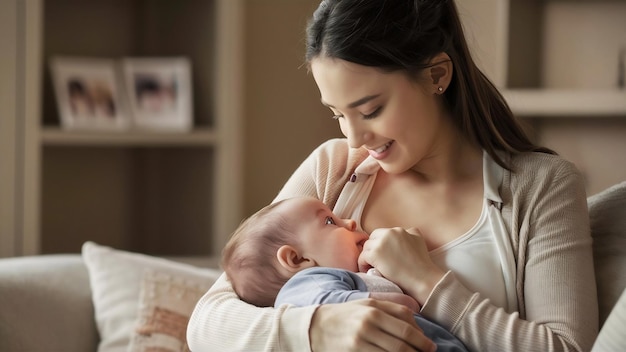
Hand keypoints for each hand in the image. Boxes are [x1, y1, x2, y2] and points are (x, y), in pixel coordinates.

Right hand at [310, 299, 435, 351]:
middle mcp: (368, 324)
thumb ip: (391, 309)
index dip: (422, 339)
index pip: (406, 325)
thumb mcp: (366, 305)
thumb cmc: (345, 315)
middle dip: (419, 351)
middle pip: (402, 342)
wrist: (314, 326)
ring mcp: (360, 340)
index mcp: (374, 309)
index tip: (430, 347)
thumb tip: (416, 324)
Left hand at [358, 227, 445, 302]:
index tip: (383, 256)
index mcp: (399, 230)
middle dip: (372, 249)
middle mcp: (389, 232)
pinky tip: (368, 271)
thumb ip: (410, 233)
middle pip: (372, 239)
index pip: (382, 234)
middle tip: (375, 261)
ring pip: (366, 248)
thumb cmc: (422, 264)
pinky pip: (362, 257)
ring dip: (367, 257)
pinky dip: (363, 265)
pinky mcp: (375, 254)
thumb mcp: (419, 240)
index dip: (381, 245)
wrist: (422, 278)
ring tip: (371, 267)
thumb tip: (405, 233)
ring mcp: (381, 242)